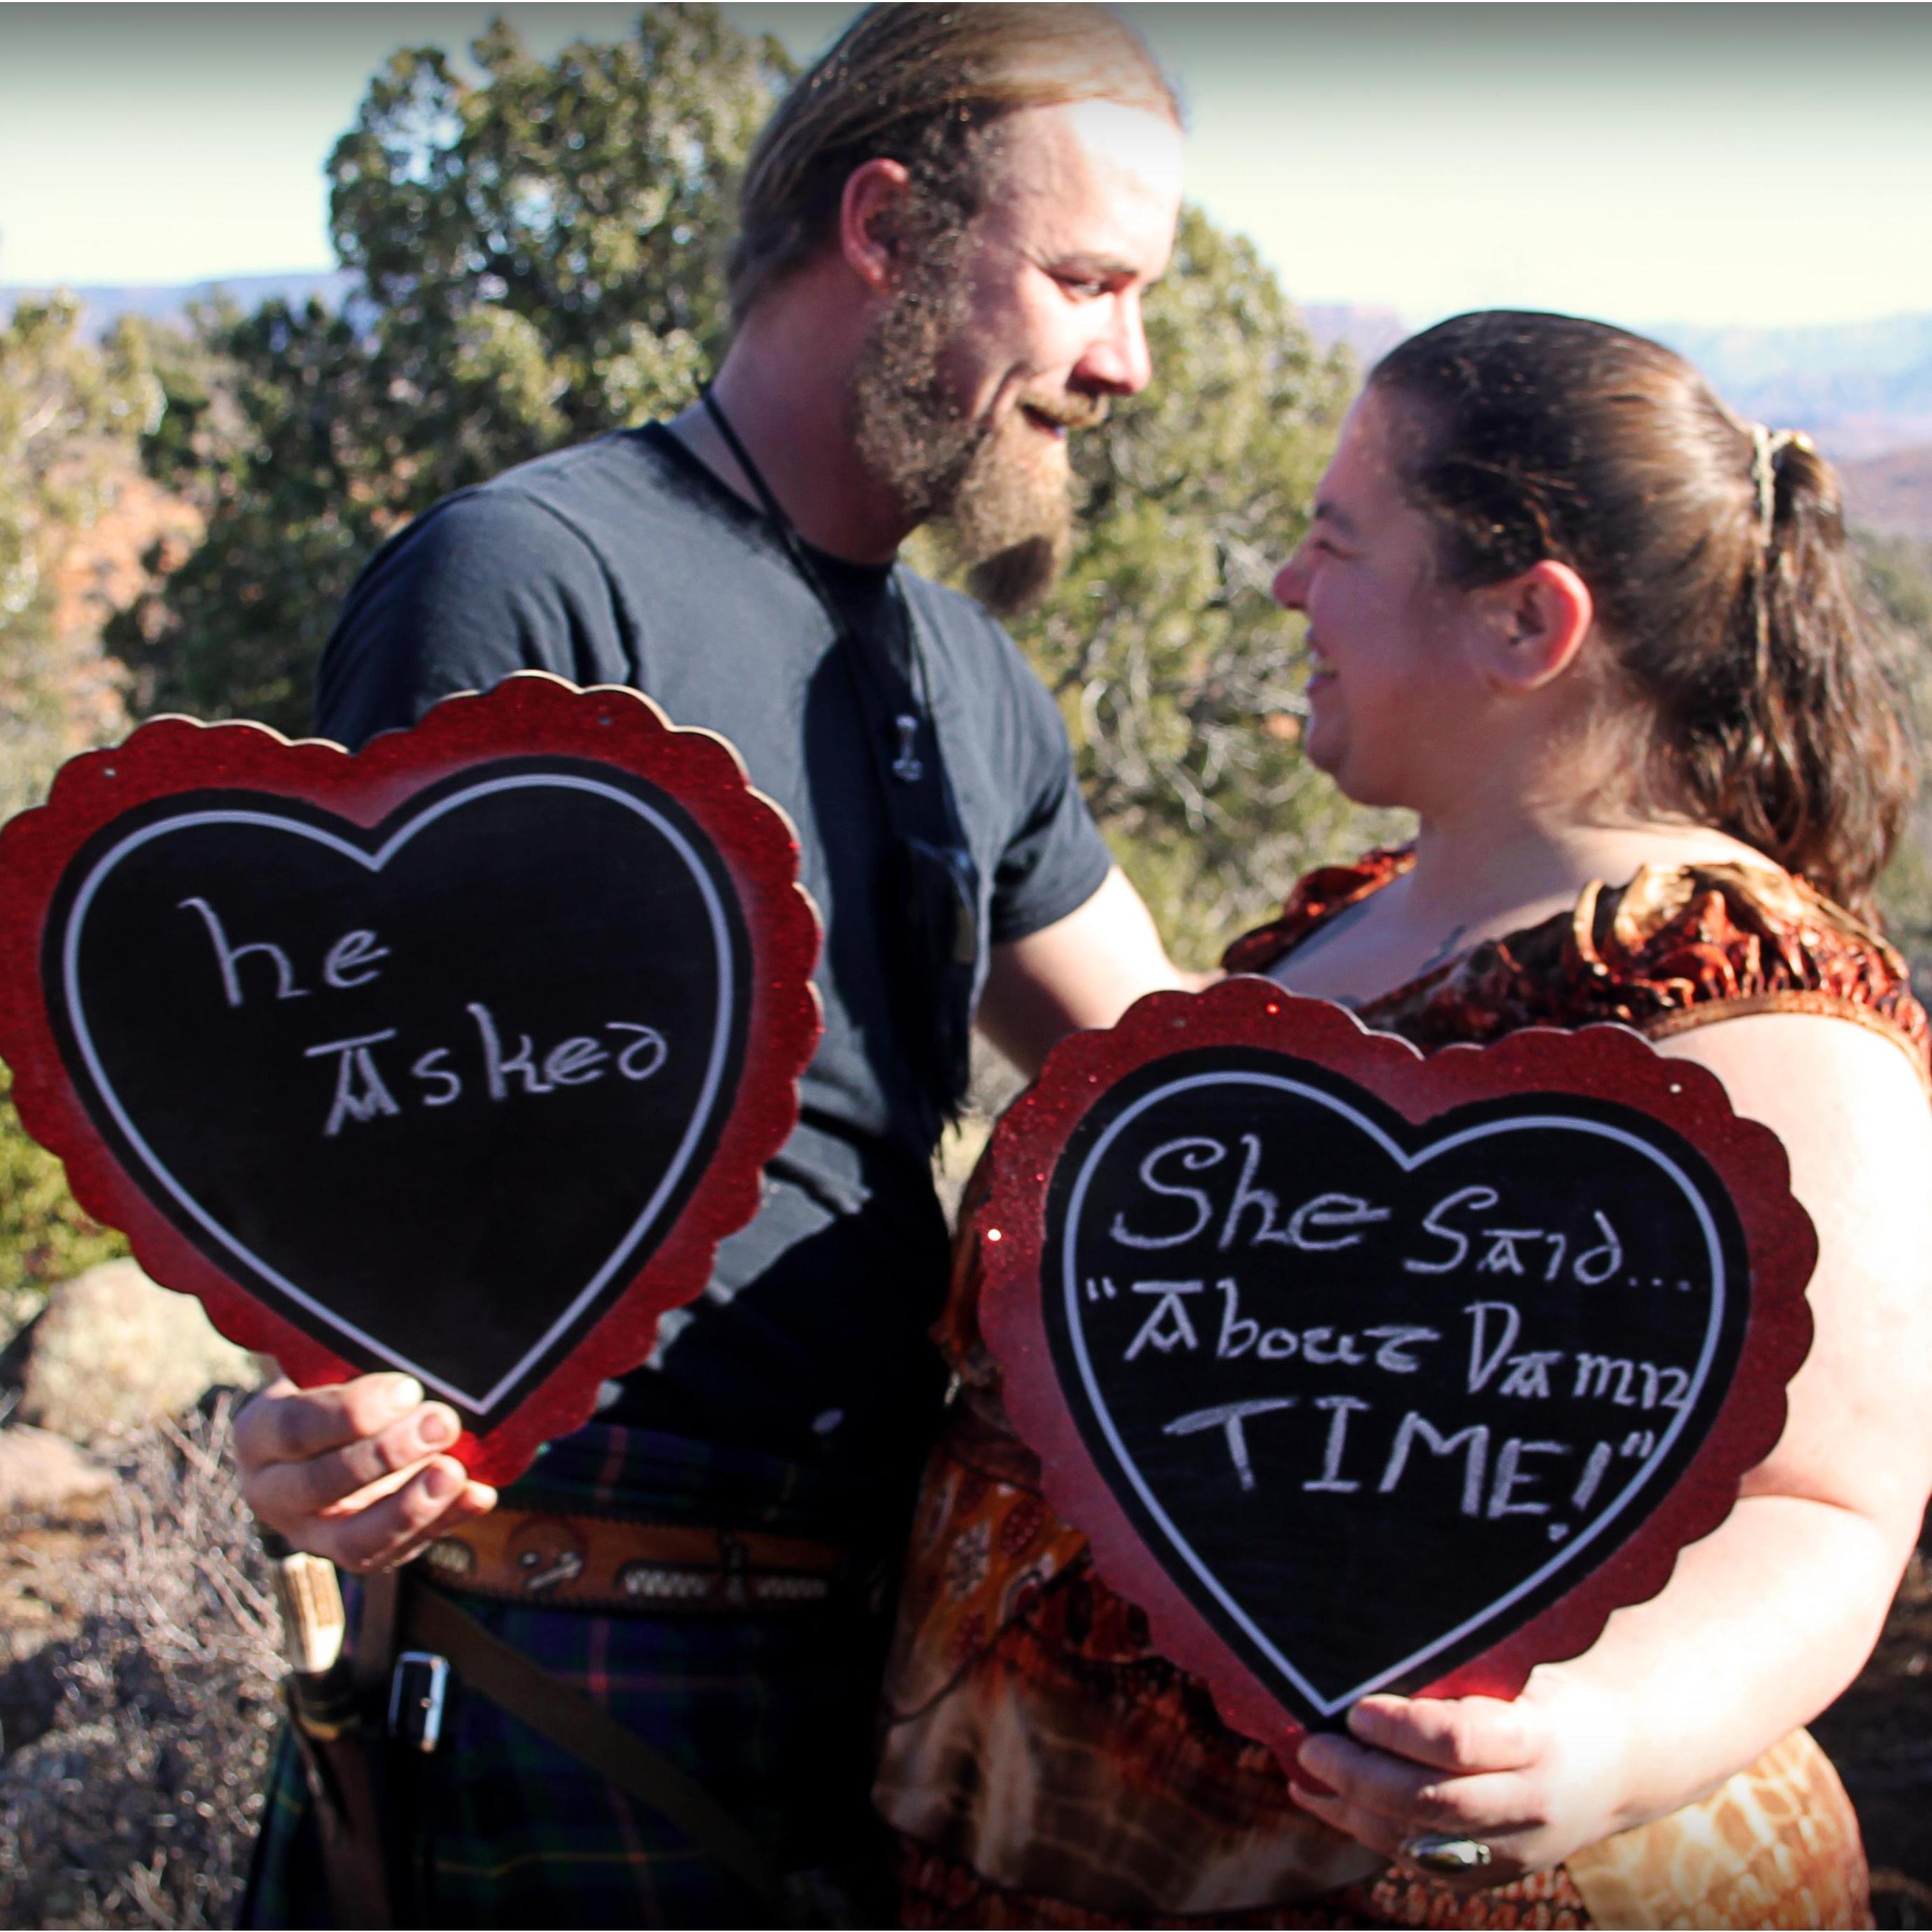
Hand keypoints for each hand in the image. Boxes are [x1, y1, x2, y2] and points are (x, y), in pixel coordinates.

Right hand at [235, 1373, 496, 1571]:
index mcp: (260, 1434)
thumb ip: (353, 1354)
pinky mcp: (360, 1553)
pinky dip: (444, 1523)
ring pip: (353, 1541)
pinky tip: (479, 1495)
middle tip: (441, 1421)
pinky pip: (400, 1552)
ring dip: (410, 1507)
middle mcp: (275, 1492)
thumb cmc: (335, 1380)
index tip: (408, 1388)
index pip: (294, 1429)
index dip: (351, 1413)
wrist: (330, 1433)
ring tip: (455, 1472)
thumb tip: (409, 1335)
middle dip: (386, 1456)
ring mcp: (314, 1533)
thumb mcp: (325, 1362)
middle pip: (320, 1485)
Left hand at [1288, 1674, 1632, 1887]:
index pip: (1458, 1742)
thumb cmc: (1546, 1697)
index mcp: (1539, 1739)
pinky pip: (1417, 1862)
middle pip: (1432, 1801)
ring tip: (1304, 1774)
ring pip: (1417, 1842)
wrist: (1616, 1765)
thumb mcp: (1520, 1670)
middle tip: (1313, 1746)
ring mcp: (1514, 1851)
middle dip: (1361, 1776)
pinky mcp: (1492, 1876)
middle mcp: (1530, 1804)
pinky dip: (1364, 1831)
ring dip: (1351, 1810)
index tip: (1356, 1709)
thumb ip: (1460, 1671)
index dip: (1400, 1729)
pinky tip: (1323, 1802)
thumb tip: (1370, 1639)